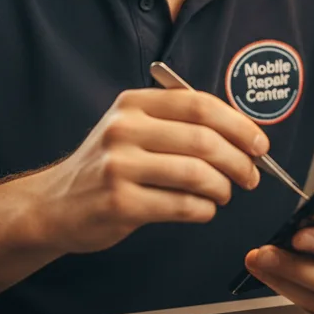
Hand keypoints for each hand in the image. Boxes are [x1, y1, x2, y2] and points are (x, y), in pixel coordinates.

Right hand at [39, 89, 268, 251]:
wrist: (54, 205)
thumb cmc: (105, 166)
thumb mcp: (131, 128)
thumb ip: (177, 124)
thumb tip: (241, 135)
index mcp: (133, 103)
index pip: (199, 104)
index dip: (238, 124)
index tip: (259, 142)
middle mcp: (125, 129)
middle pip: (204, 140)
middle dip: (239, 160)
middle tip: (251, 175)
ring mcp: (120, 166)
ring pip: (196, 174)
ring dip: (223, 188)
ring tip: (224, 194)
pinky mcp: (120, 202)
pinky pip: (181, 205)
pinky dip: (203, 210)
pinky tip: (203, 209)